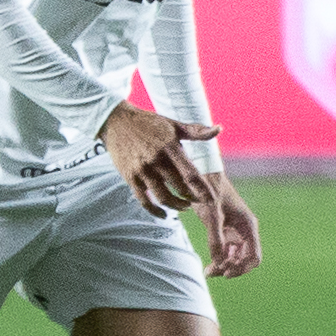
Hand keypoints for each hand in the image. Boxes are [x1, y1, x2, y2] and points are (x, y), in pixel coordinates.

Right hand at [102, 101, 218, 222]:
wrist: (116, 121)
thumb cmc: (148, 123)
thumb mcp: (173, 124)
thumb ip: (196, 131)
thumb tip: (219, 128)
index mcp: (169, 147)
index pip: (190, 173)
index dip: (202, 189)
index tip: (212, 198)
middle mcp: (156, 160)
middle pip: (179, 188)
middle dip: (192, 198)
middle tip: (199, 201)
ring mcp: (142, 170)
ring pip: (163, 198)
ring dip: (177, 206)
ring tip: (184, 206)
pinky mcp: (130, 178)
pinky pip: (144, 201)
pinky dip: (156, 211)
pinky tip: (164, 214)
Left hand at [197, 173, 260, 278]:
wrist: (202, 175)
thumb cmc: (209, 191)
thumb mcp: (212, 214)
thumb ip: (215, 238)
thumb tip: (217, 262)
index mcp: (248, 226)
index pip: (254, 256)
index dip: (242, 268)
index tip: (225, 273)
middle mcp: (245, 230)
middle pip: (245, 259)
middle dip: (231, 269)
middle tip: (211, 272)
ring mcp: (236, 232)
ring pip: (235, 257)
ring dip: (224, 266)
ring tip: (208, 272)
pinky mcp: (225, 231)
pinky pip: (226, 251)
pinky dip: (219, 260)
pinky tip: (209, 265)